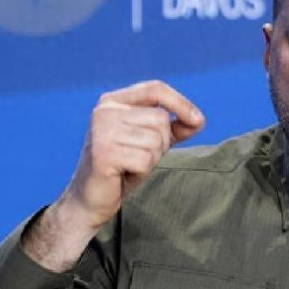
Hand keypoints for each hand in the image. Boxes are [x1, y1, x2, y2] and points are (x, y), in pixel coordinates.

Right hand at [22, 80, 203, 271]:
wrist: (90, 199)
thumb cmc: (123, 167)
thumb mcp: (151, 141)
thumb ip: (174, 127)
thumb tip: (198, 120)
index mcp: (113, 101)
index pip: (155, 89)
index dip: (181, 103)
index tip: (198, 121)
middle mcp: (105, 111)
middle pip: (160, 119)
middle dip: (161, 143)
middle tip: (138, 156)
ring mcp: (102, 131)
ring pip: (156, 140)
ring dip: (151, 159)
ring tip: (130, 165)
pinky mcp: (103, 153)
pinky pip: (146, 159)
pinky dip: (142, 171)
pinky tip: (124, 174)